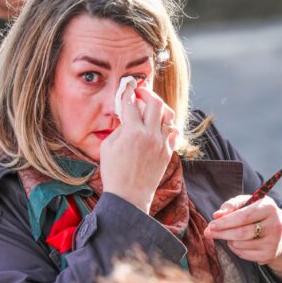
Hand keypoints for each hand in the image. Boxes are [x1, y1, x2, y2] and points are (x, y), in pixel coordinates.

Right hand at [100, 86, 177, 213]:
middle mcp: (150, 134)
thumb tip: (126, 116)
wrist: (129, 197)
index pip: (131, 103)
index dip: (128, 91)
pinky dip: (168, 124)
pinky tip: (160, 124)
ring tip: (151, 106)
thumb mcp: (107, 147)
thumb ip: (118, 128)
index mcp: (132, 132)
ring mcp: (161, 143)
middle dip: (147, 93)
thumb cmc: (113, 173)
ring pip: (168, 115)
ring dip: (160, 106)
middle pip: (155, 102)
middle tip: (140, 92)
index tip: (127, 86)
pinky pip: (174, 131)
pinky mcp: (168, 152)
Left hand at [205, 195, 281, 267]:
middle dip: (222, 233)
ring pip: (241, 244)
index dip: (226, 221)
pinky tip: (236, 242)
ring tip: (229, 234)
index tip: (211, 224)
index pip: (244, 216)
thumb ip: (232, 205)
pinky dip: (235, 249)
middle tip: (208, 233)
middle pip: (242, 233)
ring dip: (229, 240)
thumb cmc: (259, 213)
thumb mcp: (249, 202)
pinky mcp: (270, 254)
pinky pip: (244, 254)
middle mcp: (275, 225)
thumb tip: (217, 215)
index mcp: (269, 208)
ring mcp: (273, 242)